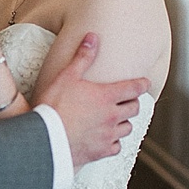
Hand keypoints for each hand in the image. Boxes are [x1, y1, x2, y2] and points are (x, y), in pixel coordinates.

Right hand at [34, 33, 150, 167]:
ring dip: (124, 122)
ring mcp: (108, 134)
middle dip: (133, 103)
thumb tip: (93, 37)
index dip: (143, 83)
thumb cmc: (53, 105)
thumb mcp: (66, 76)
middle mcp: (113, 115)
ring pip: (128, 128)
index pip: (136, 87)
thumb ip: (83, 57)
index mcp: (107, 96)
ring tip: (116, 119)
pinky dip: (114, 142)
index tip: (144, 82)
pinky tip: (106, 139)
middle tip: (127, 100)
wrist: (44, 137)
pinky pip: (117, 146)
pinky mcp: (101, 151)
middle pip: (135, 108)